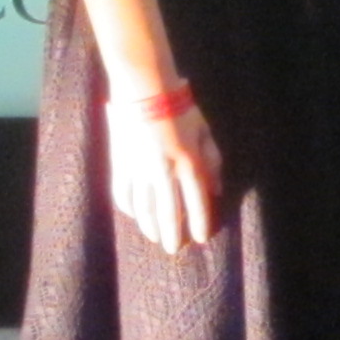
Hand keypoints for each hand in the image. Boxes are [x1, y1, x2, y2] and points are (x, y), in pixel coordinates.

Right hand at [107, 100, 223, 254]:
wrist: (144, 90)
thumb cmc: (181, 107)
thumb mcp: (204, 132)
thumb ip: (213, 162)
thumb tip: (217, 189)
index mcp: (188, 161)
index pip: (196, 200)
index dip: (199, 222)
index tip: (200, 238)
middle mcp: (164, 171)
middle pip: (168, 211)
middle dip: (172, 233)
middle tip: (174, 249)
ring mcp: (140, 170)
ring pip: (144, 208)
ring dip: (150, 226)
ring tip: (155, 238)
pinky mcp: (121, 165)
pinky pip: (124, 194)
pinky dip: (130, 209)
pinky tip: (135, 216)